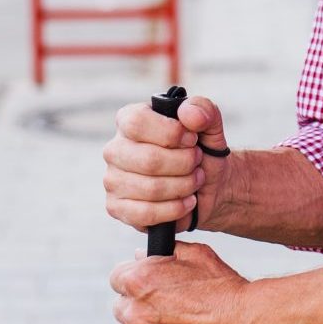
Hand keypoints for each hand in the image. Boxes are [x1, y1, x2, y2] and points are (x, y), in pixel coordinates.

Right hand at [102, 94, 227, 234]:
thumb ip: (203, 110)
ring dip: (184, 186)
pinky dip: (175, 209)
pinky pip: (146, 213)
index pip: (137, 122)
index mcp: (129, 121)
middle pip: (149, 159)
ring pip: (151, 188)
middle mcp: (115, 149)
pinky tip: (188, 202)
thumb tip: (189, 114)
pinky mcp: (117, 208)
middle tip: (197, 162)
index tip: (192, 139)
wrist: (209, 187)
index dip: (171, 133)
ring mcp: (112, 180)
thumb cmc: (201, 151)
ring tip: (195, 180)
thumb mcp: (210, 125)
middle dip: (184, 164)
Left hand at [110, 241, 257, 323]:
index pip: (117, 279)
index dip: (134, 282)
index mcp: (140, 280)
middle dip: (138, 307)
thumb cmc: (226, 290)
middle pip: (120, 308)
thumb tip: (143, 255)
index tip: (147, 289)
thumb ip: (167, 252)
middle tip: (163, 311)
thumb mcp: (198, 256)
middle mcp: (135, 310)